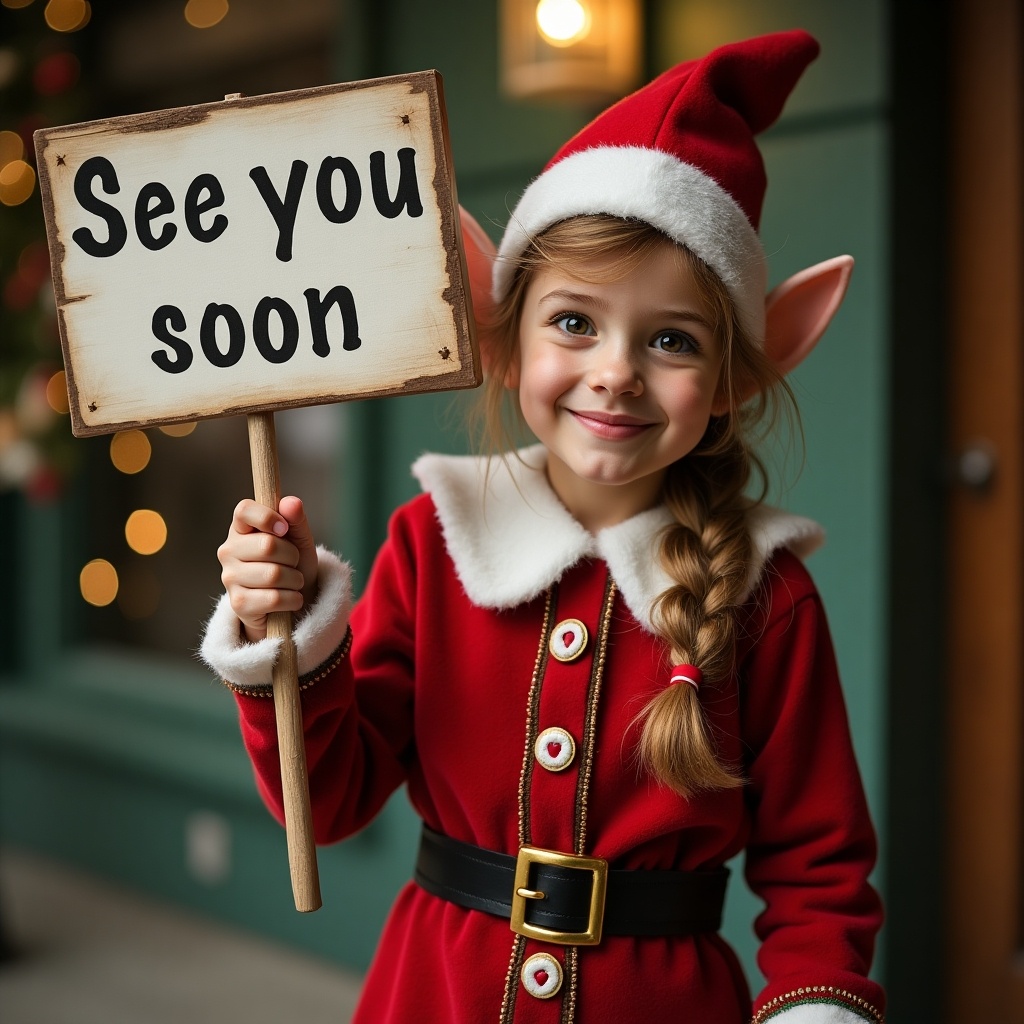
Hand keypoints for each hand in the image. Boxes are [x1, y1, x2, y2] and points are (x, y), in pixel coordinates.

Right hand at [218, 495, 319, 641]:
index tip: (285, 529)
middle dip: (292, 556)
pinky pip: (274, 598)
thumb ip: (295, 519)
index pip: (244, 510)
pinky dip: (293, 599)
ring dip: (295, 580)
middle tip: (293, 563)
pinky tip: (290, 598)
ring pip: (274, 574)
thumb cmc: (293, 564)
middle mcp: (229, 551)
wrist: (292, 601)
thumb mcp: (299, 538)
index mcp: (241, 528)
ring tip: (293, 582)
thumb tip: (291, 502)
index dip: (267, 517)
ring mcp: (230, 578)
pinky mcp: (239, 604)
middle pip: (267, 545)